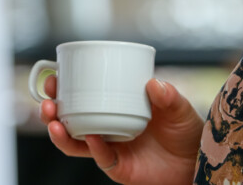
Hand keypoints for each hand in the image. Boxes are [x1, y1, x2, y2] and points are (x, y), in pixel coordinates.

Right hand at [40, 76, 204, 184]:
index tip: (54, 75)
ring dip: (61, 133)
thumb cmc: (185, 130)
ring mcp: (111, 147)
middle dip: (53, 110)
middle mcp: (108, 127)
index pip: (85, 96)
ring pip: (76, 142)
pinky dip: (95, 148)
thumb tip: (152, 83)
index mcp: (117, 106)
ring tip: (54, 121)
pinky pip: (101, 158)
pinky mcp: (119, 167)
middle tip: (47, 99)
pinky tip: (92, 138)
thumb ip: (169, 95)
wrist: (195, 161)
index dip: (66, 88)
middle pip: (71, 119)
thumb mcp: (179, 107)